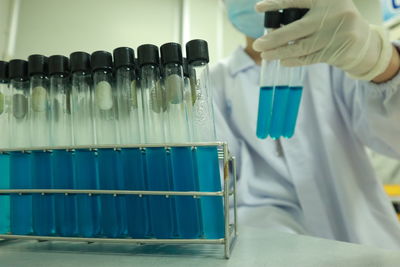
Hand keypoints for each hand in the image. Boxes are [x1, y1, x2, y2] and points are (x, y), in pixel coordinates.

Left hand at [253, 0, 392, 80]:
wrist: (363, 41)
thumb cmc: (335, 20)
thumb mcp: (325, 6)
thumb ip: (303, 8)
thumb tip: (272, 23)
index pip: (296, 0)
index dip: (276, 4)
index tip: (257, 8)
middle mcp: (332, 14)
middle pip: (296, 28)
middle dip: (273, 38)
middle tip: (257, 44)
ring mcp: (335, 34)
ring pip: (301, 47)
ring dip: (280, 52)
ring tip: (264, 55)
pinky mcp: (335, 51)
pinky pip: (309, 58)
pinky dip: (294, 60)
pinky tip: (282, 61)